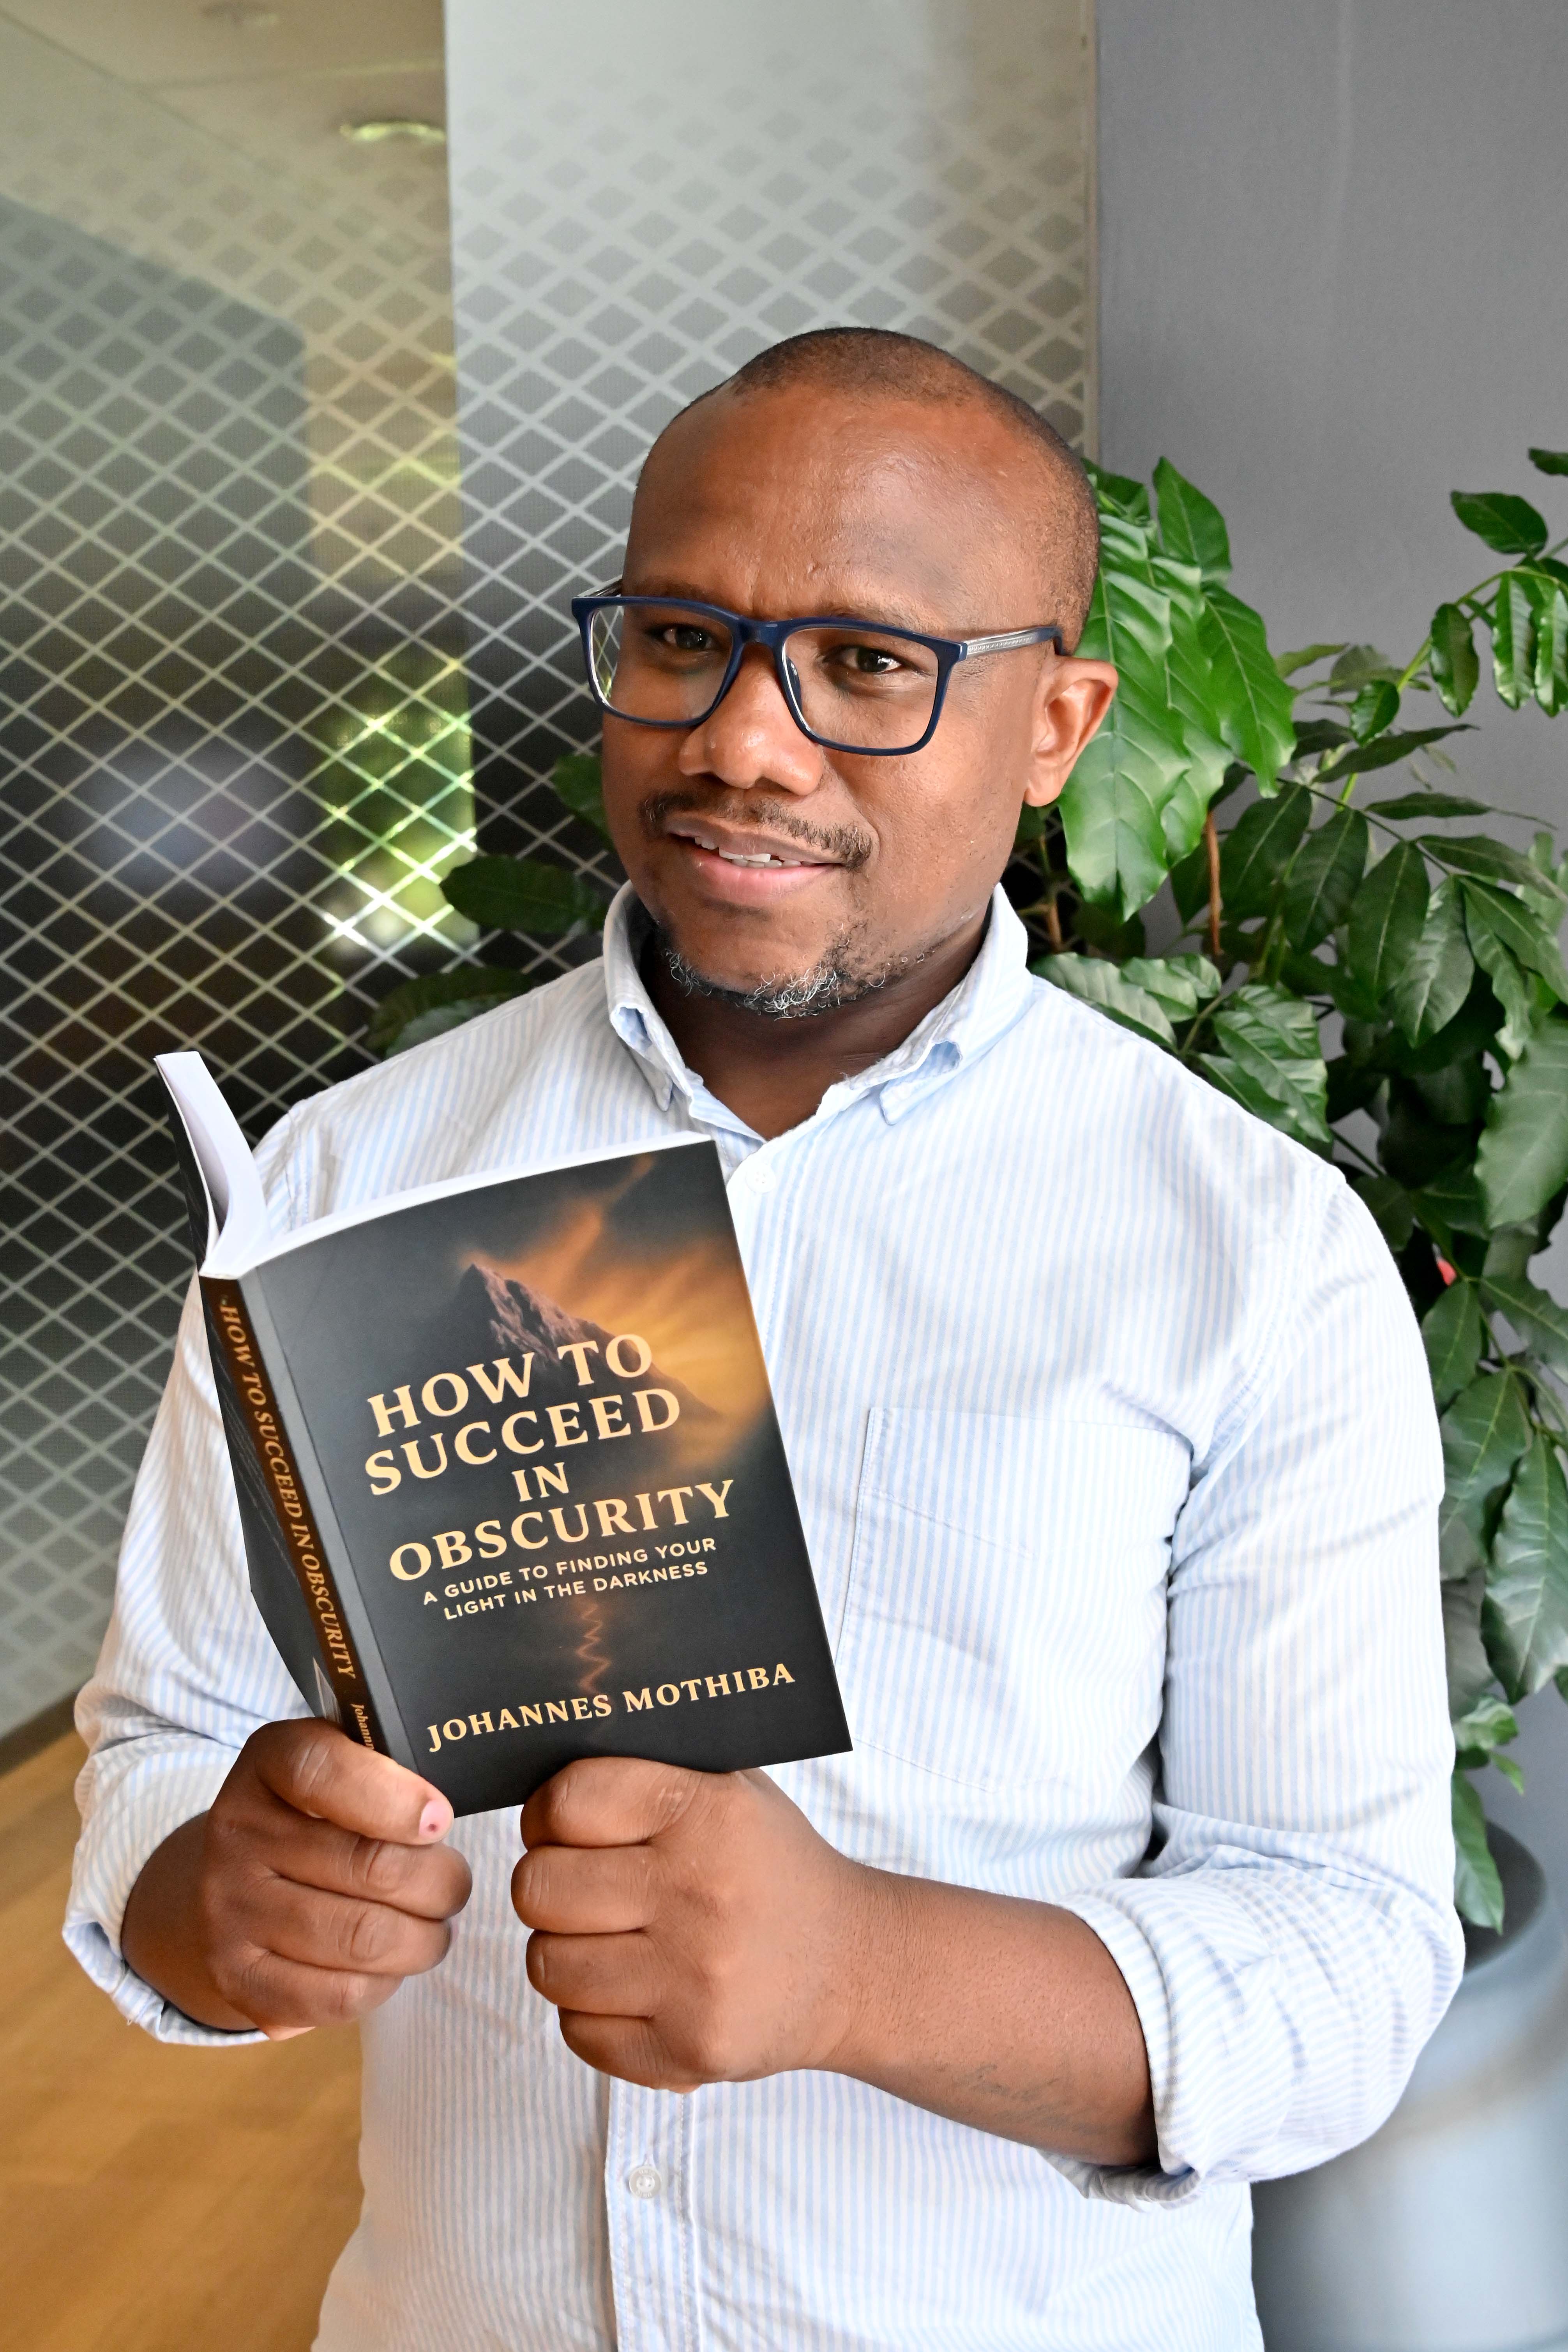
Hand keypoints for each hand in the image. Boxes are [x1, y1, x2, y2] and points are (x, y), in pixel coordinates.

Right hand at [120, 1719, 471, 2036]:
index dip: (395, 1799)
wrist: (239, 1879)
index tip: (440, 1820)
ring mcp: (229, 1909)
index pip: (320, 1772)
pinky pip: (337, 1995)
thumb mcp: (348, 1763)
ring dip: (423, 1939)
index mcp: (268, 1760)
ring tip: (434, 1926)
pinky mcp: (237, 1977)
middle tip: (453, 1885)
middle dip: (439, 1883)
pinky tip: (391, 1963)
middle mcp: (238, 1832)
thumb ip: (391, 1766)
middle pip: (368, 1866)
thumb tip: (439, 1818)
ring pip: (363, 1938)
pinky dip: (384, 1983)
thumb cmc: (322, 1815)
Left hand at [512, 1756, 1154, 2162]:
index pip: (570, 1796)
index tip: (585, 1814)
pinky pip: (580, 2036)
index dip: (563, 1806)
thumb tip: (548, 1732)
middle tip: (599, 1880)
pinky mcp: (689, 2058)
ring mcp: (695, 1985)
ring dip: (573, 1953)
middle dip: (559, 1883)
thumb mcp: (738, 1793)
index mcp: (712, 1816)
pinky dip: (597, 2018)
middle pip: (543, 1888)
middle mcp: (702, 1898)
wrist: (874, 1970)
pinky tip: (645, 1992)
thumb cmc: (786, 1866)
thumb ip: (655, 1769)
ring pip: (552, 1966)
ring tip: (626, 1937)